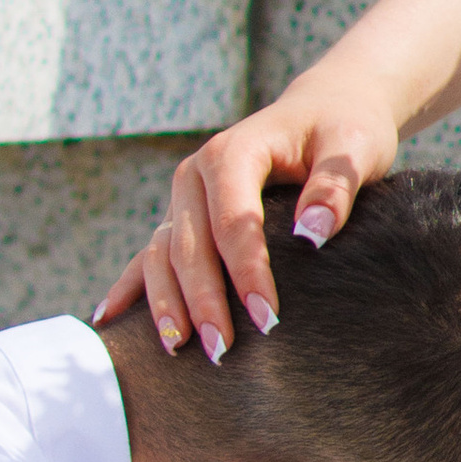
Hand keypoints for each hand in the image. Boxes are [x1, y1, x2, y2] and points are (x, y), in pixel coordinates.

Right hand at [94, 74, 401, 361]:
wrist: (326, 109)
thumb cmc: (344, 130)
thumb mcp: (352, 148)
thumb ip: (335, 186)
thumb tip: (311, 234)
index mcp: (234, 153)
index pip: (234, 222)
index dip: (247, 272)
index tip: (269, 319)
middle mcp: (196, 174)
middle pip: (189, 245)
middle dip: (203, 300)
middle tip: (223, 351)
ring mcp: (184, 197)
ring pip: (161, 254)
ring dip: (166, 303)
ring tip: (179, 350)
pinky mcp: (184, 217)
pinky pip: (150, 255)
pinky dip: (130, 287)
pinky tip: (108, 321)